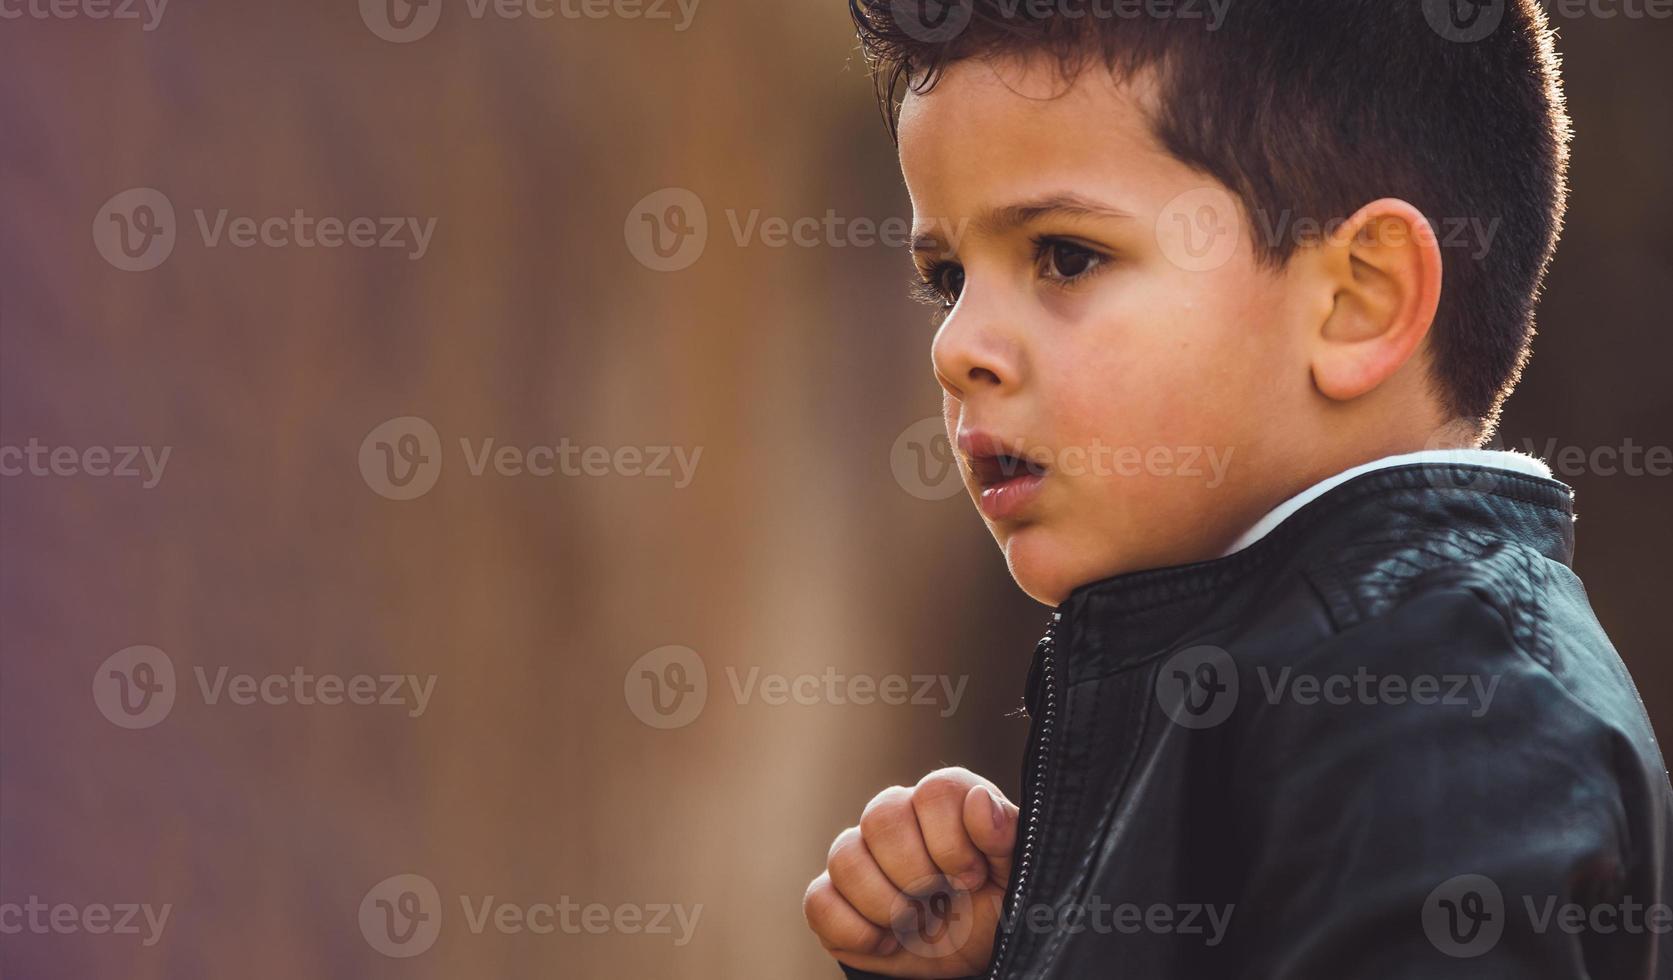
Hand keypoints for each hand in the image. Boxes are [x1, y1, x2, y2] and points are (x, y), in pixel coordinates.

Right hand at [804, 767, 1019, 977]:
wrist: (968, 954)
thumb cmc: (994, 905)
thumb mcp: (1015, 874)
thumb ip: (1006, 834)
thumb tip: (980, 800)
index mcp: (942, 802)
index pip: (934, 791)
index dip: (952, 841)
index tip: (972, 878)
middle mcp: (895, 816)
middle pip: (882, 817)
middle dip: (916, 873)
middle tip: (940, 901)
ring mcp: (858, 853)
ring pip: (845, 857)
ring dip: (886, 904)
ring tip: (914, 924)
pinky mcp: (832, 895)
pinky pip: (819, 901)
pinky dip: (855, 930)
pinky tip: (886, 940)